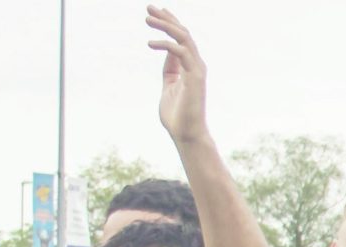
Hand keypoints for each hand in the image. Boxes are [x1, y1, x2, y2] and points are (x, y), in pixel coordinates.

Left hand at [147, 7, 209, 144]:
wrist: (186, 134)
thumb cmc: (177, 115)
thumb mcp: (169, 86)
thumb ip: (169, 69)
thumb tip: (166, 53)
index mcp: (190, 67)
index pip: (181, 39)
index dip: (169, 23)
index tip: (155, 12)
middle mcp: (196, 65)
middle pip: (183, 33)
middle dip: (166, 18)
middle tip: (148, 7)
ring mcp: (197, 70)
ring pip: (183, 38)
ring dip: (166, 25)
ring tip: (147, 19)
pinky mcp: (195, 77)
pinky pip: (180, 53)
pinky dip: (165, 44)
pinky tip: (149, 43)